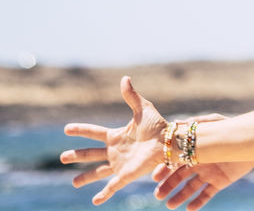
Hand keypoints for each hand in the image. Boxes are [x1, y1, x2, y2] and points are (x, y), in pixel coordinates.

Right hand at [61, 77, 167, 204]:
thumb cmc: (159, 126)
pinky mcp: (126, 175)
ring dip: (85, 177)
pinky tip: (95, 201)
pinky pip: (112, 186)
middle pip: (91, 154)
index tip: (67, 129)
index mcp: (116, 136)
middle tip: (62, 157)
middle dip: (76, 155)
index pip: (94, 133)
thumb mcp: (143, 109)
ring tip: (73, 183)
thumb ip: (132, 96)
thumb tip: (124, 78)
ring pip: (98, 172)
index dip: (81, 130)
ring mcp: (120, 164)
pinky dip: (104, 194)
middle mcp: (115, 151)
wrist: (170, 142)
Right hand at [148, 114, 253, 210]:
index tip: (155, 177)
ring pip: (190, 188)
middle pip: (179, 177)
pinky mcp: (220, 182)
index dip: (164, 169)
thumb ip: (198, 123)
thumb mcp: (216, 123)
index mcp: (194, 151)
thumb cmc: (233, 129)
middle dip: (167, 186)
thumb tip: (177, 123)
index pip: (175, 162)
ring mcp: (208, 174)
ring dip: (179, 197)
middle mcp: (199, 164)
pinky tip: (189, 209)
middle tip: (158, 195)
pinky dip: (198, 203)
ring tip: (170, 205)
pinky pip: (206, 194)